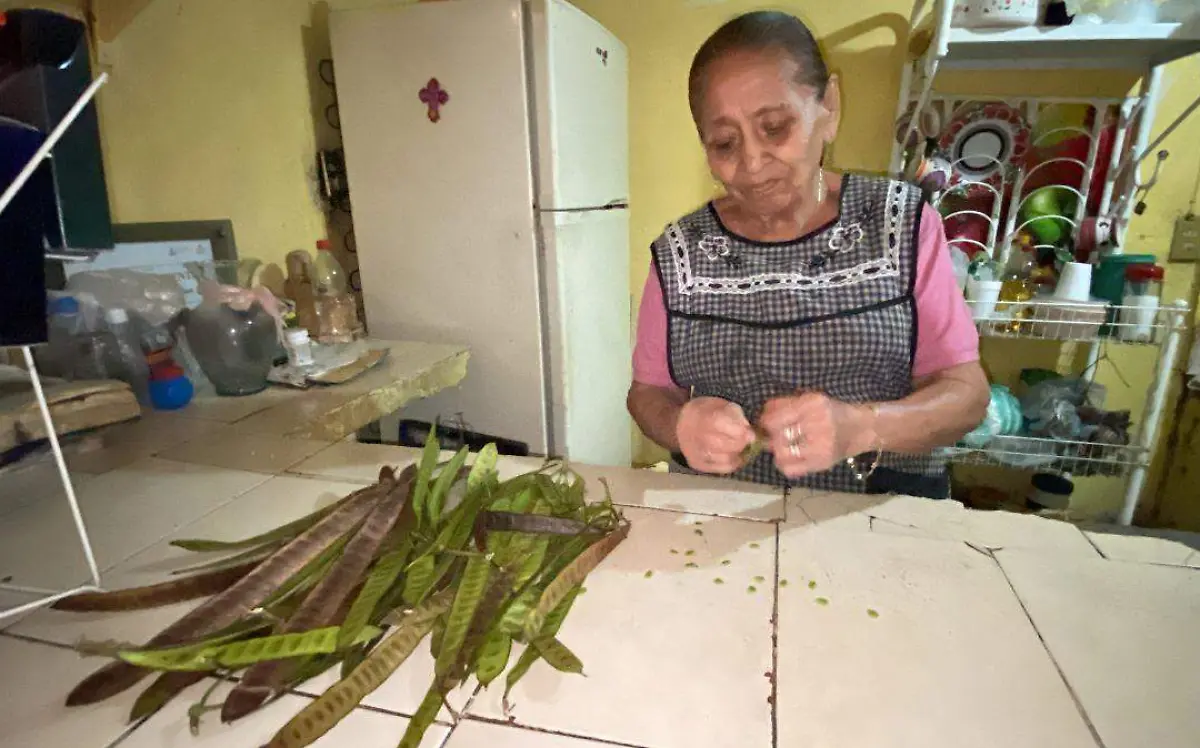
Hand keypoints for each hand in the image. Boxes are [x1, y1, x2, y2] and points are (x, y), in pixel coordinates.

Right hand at [675, 397, 755, 474]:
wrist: (680, 425)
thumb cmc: (705, 412)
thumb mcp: (721, 405)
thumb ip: (736, 416)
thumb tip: (750, 433)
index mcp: (705, 417)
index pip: (727, 428)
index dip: (741, 432)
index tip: (750, 433)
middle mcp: (699, 437)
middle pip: (728, 445)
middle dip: (741, 443)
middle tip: (744, 440)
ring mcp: (696, 452)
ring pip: (726, 459)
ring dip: (737, 454)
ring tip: (737, 446)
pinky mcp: (697, 464)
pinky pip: (721, 469)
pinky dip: (732, 463)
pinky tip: (733, 455)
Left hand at [759, 393, 873, 478]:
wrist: (859, 429)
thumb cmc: (830, 412)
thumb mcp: (810, 399)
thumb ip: (784, 404)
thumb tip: (760, 416)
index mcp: (812, 404)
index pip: (774, 418)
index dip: (764, 422)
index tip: (765, 423)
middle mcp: (817, 424)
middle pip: (776, 436)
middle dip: (770, 437)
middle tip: (773, 436)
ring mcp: (820, 446)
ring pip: (781, 454)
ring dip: (776, 451)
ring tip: (782, 446)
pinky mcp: (822, 463)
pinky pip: (790, 470)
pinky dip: (784, 464)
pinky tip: (790, 457)